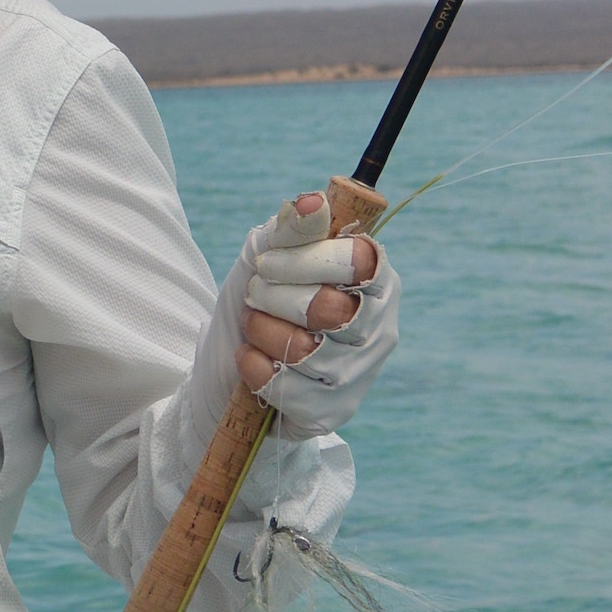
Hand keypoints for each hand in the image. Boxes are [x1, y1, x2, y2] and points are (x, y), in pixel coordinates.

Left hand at [233, 190, 398, 436]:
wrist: (232, 361)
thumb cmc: (264, 297)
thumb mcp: (270, 255)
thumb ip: (294, 227)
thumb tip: (312, 201)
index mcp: (375, 281)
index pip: (358, 261)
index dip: (305, 259)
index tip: (269, 263)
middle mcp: (379, 328)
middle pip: (328, 308)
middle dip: (273, 297)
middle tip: (257, 295)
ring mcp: (359, 374)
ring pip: (305, 350)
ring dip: (261, 330)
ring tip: (254, 324)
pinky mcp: (332, 410)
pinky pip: (285, 387)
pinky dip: (253, 367)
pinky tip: (251, 358)